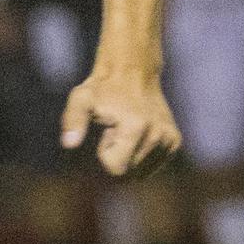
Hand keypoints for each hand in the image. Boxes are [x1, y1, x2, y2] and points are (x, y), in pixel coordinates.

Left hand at [60, 69, 181, 177]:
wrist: (133, 71)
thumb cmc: (102, 87)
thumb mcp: (81, 98)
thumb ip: (73, 120)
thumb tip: (69, 144)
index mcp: (136, 127)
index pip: (117, 168)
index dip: (106, 153)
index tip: (107, 131)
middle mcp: (158, 135)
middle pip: (130, 172)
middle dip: (118, 154)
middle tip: (117, 129)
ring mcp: (169, 139)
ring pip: (142, 172)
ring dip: (130, 155)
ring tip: (127, 129)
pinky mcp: (174, 141)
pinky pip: (153, 165)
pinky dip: (142, 154)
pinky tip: (138, 133)